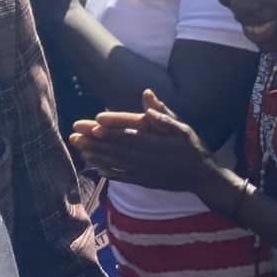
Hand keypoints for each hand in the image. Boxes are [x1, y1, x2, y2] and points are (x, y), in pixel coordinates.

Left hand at [71, 89, 221, 195]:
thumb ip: (163, 113)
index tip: (94, 122)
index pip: (130, 132)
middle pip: (117, 147)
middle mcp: (148, 157)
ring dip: (97, 156)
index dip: (111, 128)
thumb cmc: (192, 147)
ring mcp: (144, 171)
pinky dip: (108, 171)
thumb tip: (147, 95)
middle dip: (95, 142)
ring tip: (80, 149)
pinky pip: (122, 176)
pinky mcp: (143, 181)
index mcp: (157, 141)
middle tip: (74, 136)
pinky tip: (96, 167)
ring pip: (116, 162)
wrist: (202, 177)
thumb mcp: (183, 127)